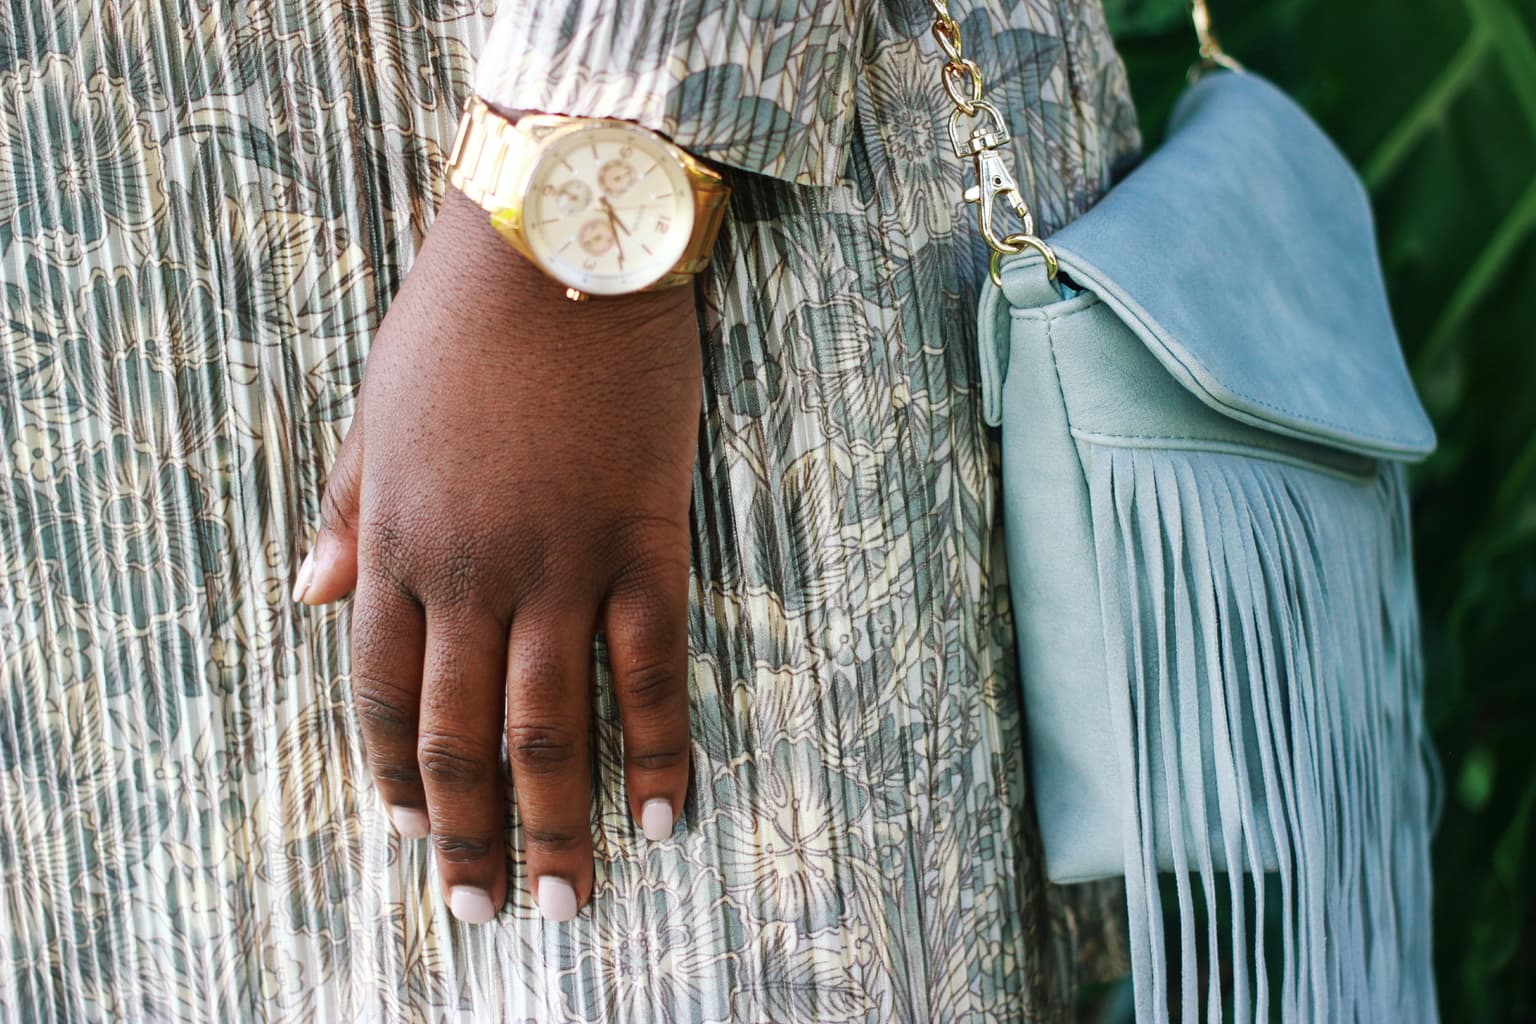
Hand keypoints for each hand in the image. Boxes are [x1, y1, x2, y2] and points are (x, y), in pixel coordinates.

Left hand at [292, 188, 700, 922]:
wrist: (557, 243)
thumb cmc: (459, 322)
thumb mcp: (376, 416)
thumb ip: (347, 514)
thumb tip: (305, 600)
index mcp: (399, 542)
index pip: (386, 694)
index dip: (396, 776)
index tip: (411, 833)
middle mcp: (470, 573)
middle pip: (461, 737)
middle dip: (469, 838)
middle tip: (487, 914)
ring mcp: (560, 564)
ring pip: (550, 726)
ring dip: (556, 827)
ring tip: (572, 903)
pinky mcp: (644, 542)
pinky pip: (652, 671)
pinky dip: (657, 752)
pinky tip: (664, 816)